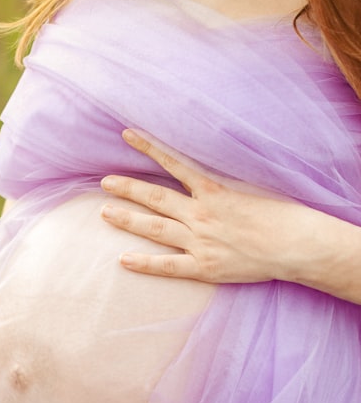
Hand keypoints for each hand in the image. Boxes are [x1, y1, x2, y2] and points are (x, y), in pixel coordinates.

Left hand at [100, 129, 309, 284]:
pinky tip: (124, 260)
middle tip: (104, 182)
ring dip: (128, 219)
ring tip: (105, 212)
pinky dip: (145, 263)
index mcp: (214, 191)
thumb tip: (205, 173)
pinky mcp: (205, 267)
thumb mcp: (253, 188)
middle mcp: (201, 215)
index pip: (174, 164)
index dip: (149, 148)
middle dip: (128, 188)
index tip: (127, 135)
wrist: (298, 245)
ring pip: (155, 228)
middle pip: (156, 198)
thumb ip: (224, 184)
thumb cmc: (283, 215)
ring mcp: (201, 242)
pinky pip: (168, 266)